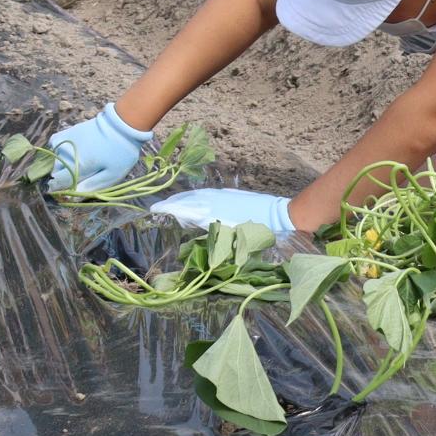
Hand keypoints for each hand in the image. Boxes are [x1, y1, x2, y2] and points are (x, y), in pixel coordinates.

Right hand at [46, 102, 152, 192]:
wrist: (123, 123)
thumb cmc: (121, 152)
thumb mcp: (112, 175)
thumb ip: (92, 186)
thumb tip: (73, 196)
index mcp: (77, 167)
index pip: (56, 183)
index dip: (59, 190)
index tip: (67, 192)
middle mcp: (67, 154)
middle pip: (55, 172)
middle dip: (62, 177)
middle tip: (79, 177)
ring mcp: (66, 141)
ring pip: (54, 158)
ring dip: (60, 164)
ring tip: (77, 164)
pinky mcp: (69, 131)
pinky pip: (54, 143)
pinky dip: (58, 150)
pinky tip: (68, 152)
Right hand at [152, 188, 295, 233]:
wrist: (281, 217)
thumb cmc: (259, 234)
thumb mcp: (234, 241)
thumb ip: (213, 239)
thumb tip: (195, 237)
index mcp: (214, 212)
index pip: (186, 209)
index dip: (170, 209)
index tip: (155, 210)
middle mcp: (217, 201)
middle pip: (190, 200)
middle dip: (174, 203)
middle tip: (160, 207)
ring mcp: (225, 196)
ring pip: (199, 195)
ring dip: (185, 199)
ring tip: (174, 204)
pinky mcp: (233, 195)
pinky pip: (209, 194)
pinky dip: (198, 197)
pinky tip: (196, 202)